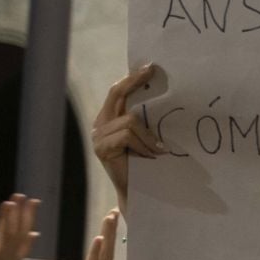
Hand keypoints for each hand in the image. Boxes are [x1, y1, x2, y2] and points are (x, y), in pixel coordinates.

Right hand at [92, 63, 164, 214]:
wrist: (136, 192)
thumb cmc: (145, 164)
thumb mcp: (144, 137)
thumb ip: (144, 120)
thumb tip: (161, 95)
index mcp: (109, 118)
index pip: (118, 92)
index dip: (132, 78)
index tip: (150, 67)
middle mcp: (100, 123)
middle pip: (117, 94)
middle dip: (135, 81)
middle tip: (152, 72)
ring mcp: (98, 135)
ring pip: (130, 121)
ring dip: (148, 137)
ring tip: (156, 151)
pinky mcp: (101, 148)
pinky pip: (127, 136)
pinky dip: (143, 145)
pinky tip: (149, 156)